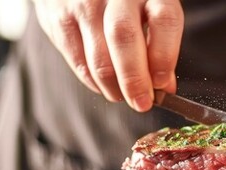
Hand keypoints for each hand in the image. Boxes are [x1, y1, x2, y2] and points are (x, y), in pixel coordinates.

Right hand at [33, 0, 182, 111]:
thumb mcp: (146, 7)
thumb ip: (157, 42)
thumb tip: (166, 86)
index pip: (164, 20)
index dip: (165, 56)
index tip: (163, 84)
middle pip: (125, 39)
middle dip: (134, 80)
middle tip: (142, 103)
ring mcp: (84, 3)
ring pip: (100, 57)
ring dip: (113, 86)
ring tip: (122, 96)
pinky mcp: (59, 17)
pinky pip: (78, 60)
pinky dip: (93, 81)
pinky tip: (104, 86)